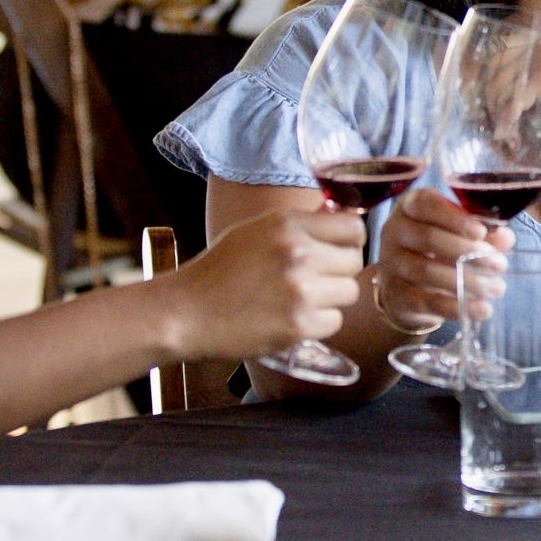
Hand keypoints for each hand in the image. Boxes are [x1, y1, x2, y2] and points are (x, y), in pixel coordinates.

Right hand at [175, 207, 364, 359]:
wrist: (186, 312)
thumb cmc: (218, 271)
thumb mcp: (256, 231)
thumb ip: (299, 225)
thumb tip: (340, 216)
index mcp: (287, 224)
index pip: (353, 228)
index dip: (349, 241)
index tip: (338, 251)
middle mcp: (299, 253)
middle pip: (354, 261)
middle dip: (339, 271)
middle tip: (315, 280)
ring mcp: (301, 291)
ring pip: (349, 292)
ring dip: (331, 299)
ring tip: (300, 300)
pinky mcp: (299, 325)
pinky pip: (334, 322)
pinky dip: (318, 324)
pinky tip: (292, 320)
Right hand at [374, 188, 511, 333]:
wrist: (406, 289)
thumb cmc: (437, 250)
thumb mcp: (458, 234)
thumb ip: (483, 233)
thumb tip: (505, 237)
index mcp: (410, 207)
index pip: (426, 204)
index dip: (454, 218)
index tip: (481, 232)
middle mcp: (394, 231)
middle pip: (428, 237)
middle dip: (468, 252)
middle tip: (499, 265)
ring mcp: (390, 263)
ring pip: (427, 271)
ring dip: (466, 281)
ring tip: (496, 288)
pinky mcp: (394, 294)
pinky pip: (426, 300)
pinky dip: (456, 307)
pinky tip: (480, 310)